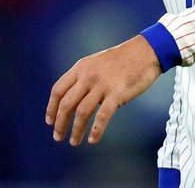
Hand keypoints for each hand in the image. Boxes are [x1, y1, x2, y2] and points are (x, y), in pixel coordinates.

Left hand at [46, 34, 161, 145]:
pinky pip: (103, 116)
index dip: (51, 107)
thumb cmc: (121, 59)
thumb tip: (74, 99)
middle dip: (60, 123)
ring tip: (74, 142)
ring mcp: (102, 85)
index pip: (58, 89)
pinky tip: (93, 140)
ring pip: (82, 112)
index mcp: (80, 68)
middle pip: (67, 103)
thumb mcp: (95, 63)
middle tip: (58, 137)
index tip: (49, 121)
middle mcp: (88, 76)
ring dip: (76, 130)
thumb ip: (83, 77)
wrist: (144, 52)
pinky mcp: (117, 93)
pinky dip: (96, 130)